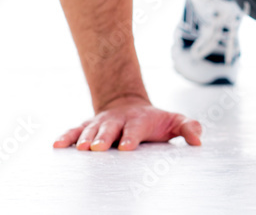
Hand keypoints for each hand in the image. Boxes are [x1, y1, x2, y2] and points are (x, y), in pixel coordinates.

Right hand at [53, 95, 202, 150]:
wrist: (130, 105)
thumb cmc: (155, 120)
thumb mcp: (174, 121)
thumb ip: (188, 128)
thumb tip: (198, 141)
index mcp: (139, 120)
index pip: (135, 129)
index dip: (130, 137)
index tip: (126, 147)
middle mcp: (118, 120)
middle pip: (109, 129)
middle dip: (103, 138)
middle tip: (97, 148)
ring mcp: (101, 122)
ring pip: (90, 129)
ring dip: (83, 138)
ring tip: (79, 149)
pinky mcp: (88, 126)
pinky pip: (75, 130)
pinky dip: (66, 136)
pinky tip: (57, 145)